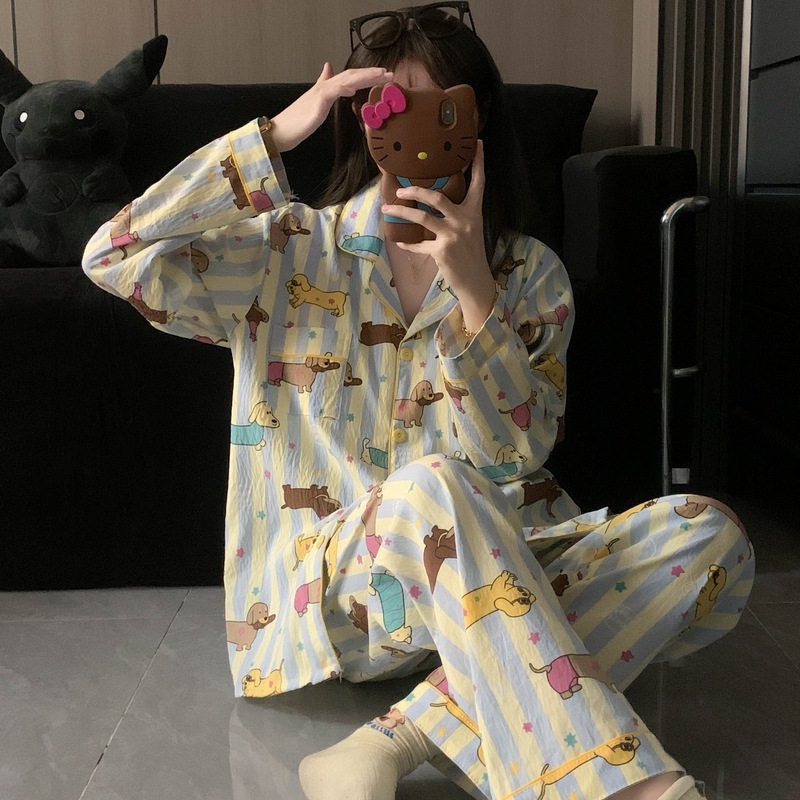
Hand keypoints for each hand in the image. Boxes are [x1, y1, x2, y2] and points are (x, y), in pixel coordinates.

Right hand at [270, 63, 392, 152]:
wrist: (278, 132)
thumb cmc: (296, 122)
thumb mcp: (315, 103)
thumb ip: (323, 86)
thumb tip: (328, 67)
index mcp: (325, 89)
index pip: (349, 78)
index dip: (366, 76)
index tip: (383, 76)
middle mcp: (323, 88)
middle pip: (350, 76)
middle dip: (370, 74)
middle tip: (389, 74)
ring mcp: (319, 96)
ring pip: (344, 81)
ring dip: (363, 77)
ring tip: (379, 76)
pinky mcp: (316, 106)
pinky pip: (331, 93)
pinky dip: (342, 88)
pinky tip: (353, 88)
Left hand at [381, 141, 495, 331]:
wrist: (475, 280)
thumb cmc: (470, 253)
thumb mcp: (470, 229)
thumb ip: (457, 214)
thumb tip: (434, 201)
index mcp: (473, 212)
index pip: (478, 183)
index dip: (478, 162)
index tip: (477, 143)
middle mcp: (464, 220)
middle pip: (437, 197)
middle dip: (416, 191)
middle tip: (400, 189)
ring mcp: (452, 235)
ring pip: (422, 217)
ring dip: (401, 212)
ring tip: (387, 208)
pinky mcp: (441, 251)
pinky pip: (419, 244)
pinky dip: (408, 244)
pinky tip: (400, 242)